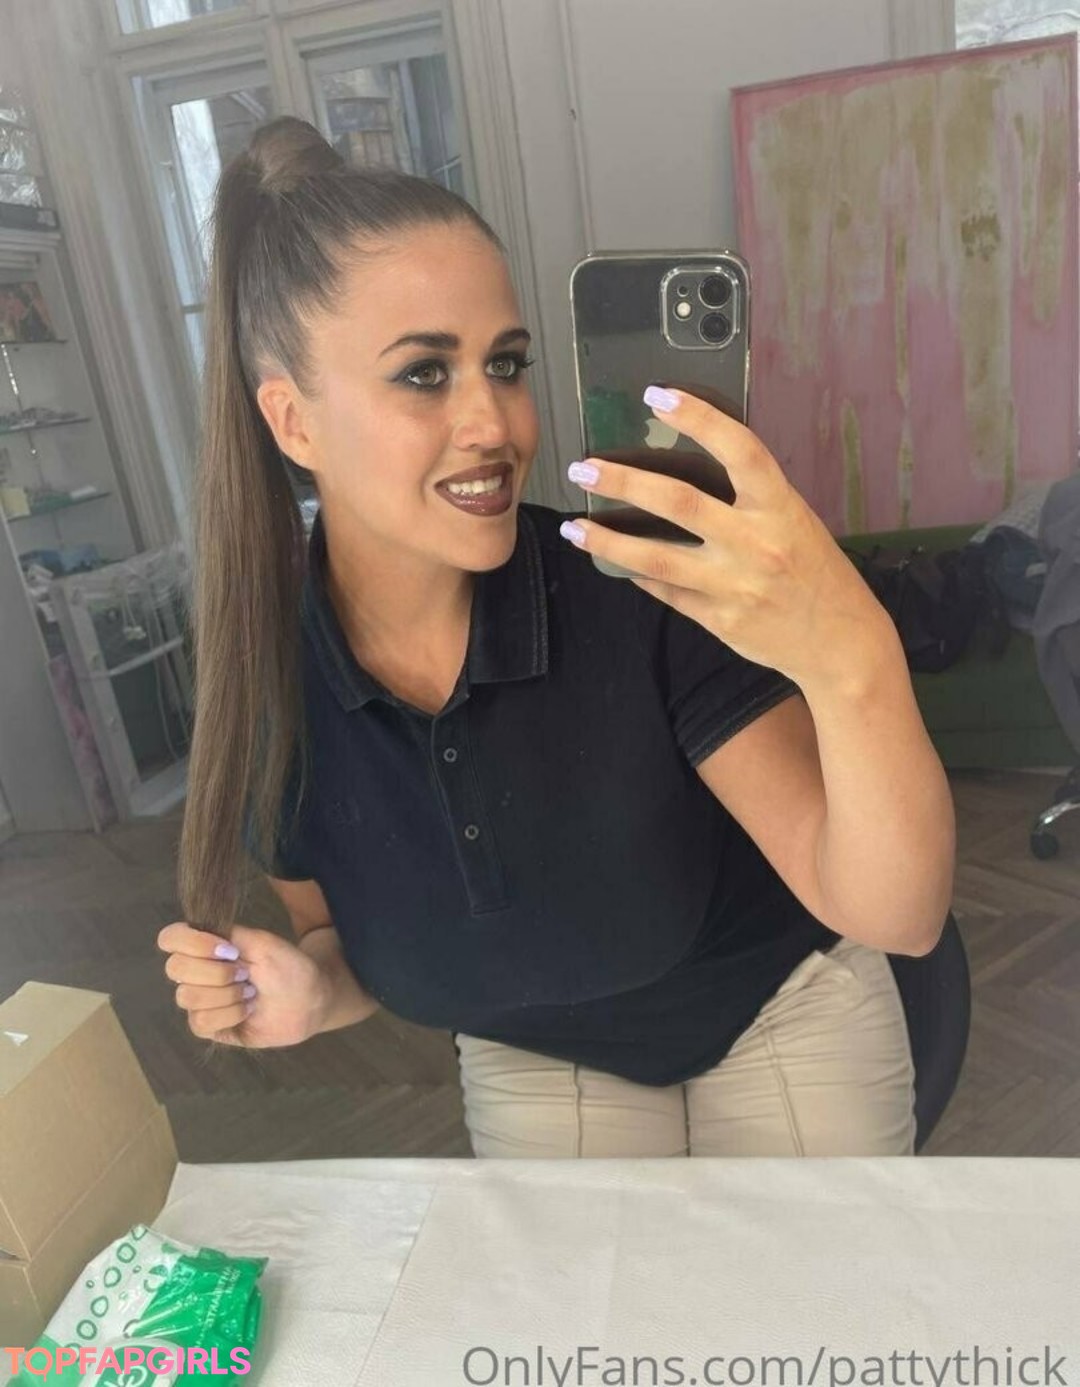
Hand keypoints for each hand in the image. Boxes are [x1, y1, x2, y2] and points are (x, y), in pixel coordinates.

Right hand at [157, 921, 330, 1047]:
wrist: (309, 1000)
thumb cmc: (287, 967)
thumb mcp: (261, 942)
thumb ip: (226, 934)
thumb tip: (197, 933)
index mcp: (206, 945)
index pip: (170, 938)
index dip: (192, 943)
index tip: (229, 949)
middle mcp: (196, 972)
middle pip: (175, 968)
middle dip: (218, 972)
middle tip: (246, 974)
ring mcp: (200, 1000)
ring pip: (188, 997)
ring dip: (227, 995)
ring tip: (250, 994)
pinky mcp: (208, 1026)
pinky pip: (200, 1022)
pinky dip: (229, 1015)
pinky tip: (247, 1011)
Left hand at [561, 386, 893, 686]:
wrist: (841, 644)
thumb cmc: (818, 574)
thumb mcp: (796, 522)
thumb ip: (750, 500)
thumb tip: (693, 469)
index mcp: (781, 507)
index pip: (738, 449)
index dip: (699, 418)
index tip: (658, 396)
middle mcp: (755, 543)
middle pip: (679, 503)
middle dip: (625, 482)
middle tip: (584, 468)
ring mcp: (734, 584)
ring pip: (656, 559)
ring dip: (608, 541)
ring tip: (574, 527)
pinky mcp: (718, 619)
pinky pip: (666, 592)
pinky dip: (638, 576)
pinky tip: (615, 563)